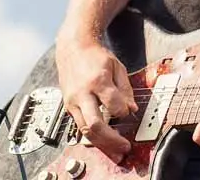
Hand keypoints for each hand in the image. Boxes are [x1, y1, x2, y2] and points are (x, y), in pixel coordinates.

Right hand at [55, 37, 138, 163]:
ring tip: (115, 152)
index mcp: (97, 80)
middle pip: (94, 124)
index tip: (129, 112)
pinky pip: (80, 126)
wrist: (73, 49)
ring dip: (101, 144)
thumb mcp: (117, 67)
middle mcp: (82, 93)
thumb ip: (125, 89)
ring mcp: (72, 102)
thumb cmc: (95, 56)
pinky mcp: (68, 107)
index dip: (124, 112)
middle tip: (124, 148)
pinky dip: (92, 136)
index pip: (114, 105)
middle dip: (111, 140)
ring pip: (84, 131)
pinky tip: (102, 142)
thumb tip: (131, 109)